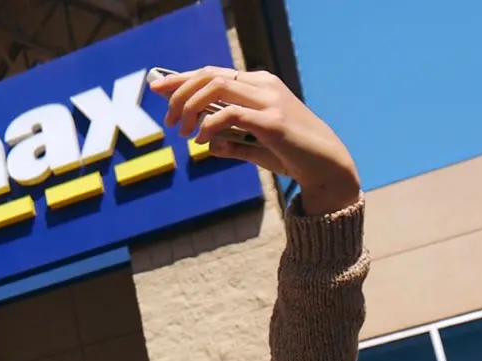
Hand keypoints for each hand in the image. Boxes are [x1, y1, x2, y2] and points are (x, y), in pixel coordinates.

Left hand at [149, 68, 359, 216]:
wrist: (325, 167)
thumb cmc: (292, 155)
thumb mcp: (255, 148)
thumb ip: (232, 143)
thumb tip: (207, 144)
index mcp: (258, 85)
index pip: (212, 73)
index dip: (180, 78)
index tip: (155, 87)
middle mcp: (263, 85)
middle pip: (209, 75)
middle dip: (179, 92)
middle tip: (168, 119)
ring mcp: (268, 100)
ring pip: (216, 87)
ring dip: (191, 107)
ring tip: (183, 131)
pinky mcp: (272, 120)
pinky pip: (230, 114)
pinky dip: (210, 125)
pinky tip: (202, 140)